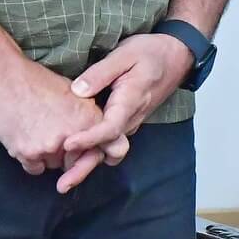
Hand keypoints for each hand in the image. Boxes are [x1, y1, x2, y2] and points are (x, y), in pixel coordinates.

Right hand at [0, 56, 109, 190]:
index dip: (101, 152)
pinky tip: (26, 138)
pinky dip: (31, 160)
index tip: (92, 152)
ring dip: (48, 156)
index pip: (112, 149)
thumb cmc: (37, 81)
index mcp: (89, 118)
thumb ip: (88, 115)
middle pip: (78, 161)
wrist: (5, 78)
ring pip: (55, 165)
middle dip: (70, 156)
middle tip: (55, 138)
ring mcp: (50, 147)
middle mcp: (73, 136)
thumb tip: (99, 133)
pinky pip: (35, 169)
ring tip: (37, 131)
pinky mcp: (28, 153)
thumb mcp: (74, 92)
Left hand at [60, 33, 196, 186]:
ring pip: (108, 149)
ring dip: (87, 163)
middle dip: (84, 168)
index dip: (88, 139)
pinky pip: (109, 142)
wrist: (176, 55)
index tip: (67, 144)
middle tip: (62, 185)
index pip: (109, 128)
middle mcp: (131, 118)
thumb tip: (77, 90)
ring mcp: (129, 122)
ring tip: (63, 175)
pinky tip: (73, 152)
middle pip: (108, 150)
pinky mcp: (126, 121)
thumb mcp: (125, 54)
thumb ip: (101, 72)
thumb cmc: (151, 52)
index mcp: (131, 102)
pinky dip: (92, 151)